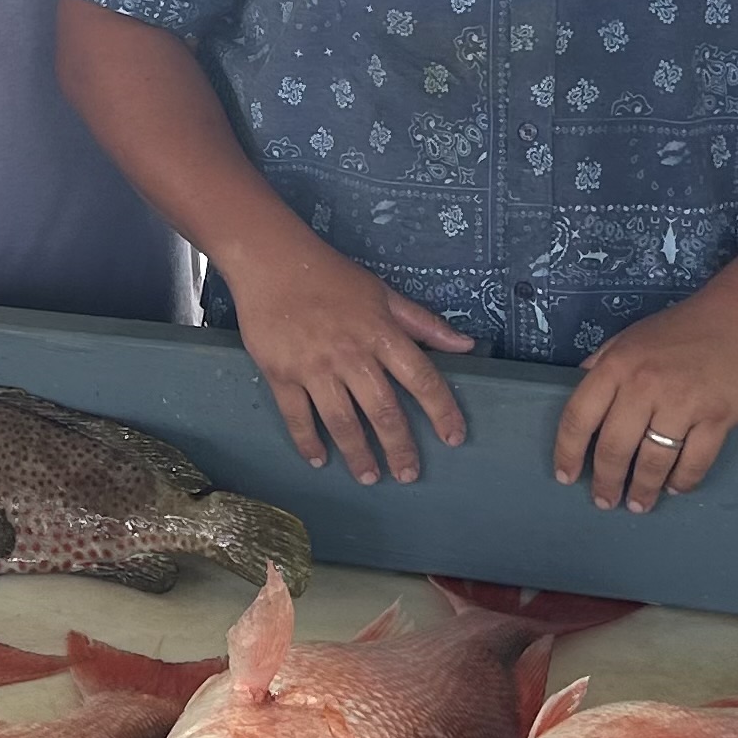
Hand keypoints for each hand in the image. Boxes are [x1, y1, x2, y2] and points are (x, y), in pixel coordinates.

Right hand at [220, 244, 473, 484]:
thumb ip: (424, 324)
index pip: (421, 378)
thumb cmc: (331, 276)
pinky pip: (297, 415)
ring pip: (342, 421)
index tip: (453, 438)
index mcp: (381, 333)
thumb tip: (466, 345)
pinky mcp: (280, 372)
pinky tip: (319, 460)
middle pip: (383, 410)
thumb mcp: (383, 293)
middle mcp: (351, 354)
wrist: (271, 261)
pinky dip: (308, 441)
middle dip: (399, 447)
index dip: (442, 410)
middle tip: (408, 474)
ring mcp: (313, 366)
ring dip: (358, 453)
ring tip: (370, 477)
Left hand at [555, 298, 737, 511]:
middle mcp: (644, 386)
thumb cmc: (683, 329)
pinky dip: (682, 481)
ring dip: (642, 490)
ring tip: (638, 503)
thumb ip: (602, 364)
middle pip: (613, 448)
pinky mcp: (717, 417)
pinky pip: (694, 462)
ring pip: (652, 462)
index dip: (567, 453)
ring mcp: (682, 403)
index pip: (579, 417)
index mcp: (617, 366)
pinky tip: (674, 487)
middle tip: (604, 501)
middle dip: (605, 482)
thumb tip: (577, 391)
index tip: (565, 476)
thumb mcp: (630, 337)